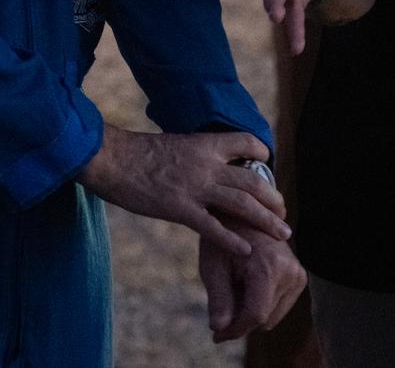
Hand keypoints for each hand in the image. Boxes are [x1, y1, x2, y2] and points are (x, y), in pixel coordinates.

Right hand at [78, 126, 287, 256]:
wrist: (111, 158)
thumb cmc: (137, 153)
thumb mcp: (173, 145)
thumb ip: (193, 156)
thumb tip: (202, 163)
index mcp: (204, 145)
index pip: (245, 143)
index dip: (261, 154)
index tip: (267, 165)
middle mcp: (206, 165)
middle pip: (252, 182)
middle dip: (273, 199)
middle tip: (282, 213)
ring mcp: (195, 188)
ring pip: (242, 205)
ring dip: (265, 221)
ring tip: (281, 233)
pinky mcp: (180, 209)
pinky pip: (213, 228)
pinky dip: (232, 241)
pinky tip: (246, 251)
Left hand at [199, 224, 307, 341]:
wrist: (245, 209)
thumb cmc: (224, 234)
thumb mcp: (213, 264)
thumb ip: (218, 298)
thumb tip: (220, 329)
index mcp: (270, 267)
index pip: (256, 315)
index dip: (234, 330)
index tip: (216, 334)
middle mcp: (292, 272)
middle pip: (265, 319)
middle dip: (241, 319)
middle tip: (221, 302)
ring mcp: (299, 275)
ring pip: (272, 316)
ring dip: (251, 310)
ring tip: (234, 285)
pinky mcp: (300, 277)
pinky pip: (278, 306)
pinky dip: (261, 303)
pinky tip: (247, 282)